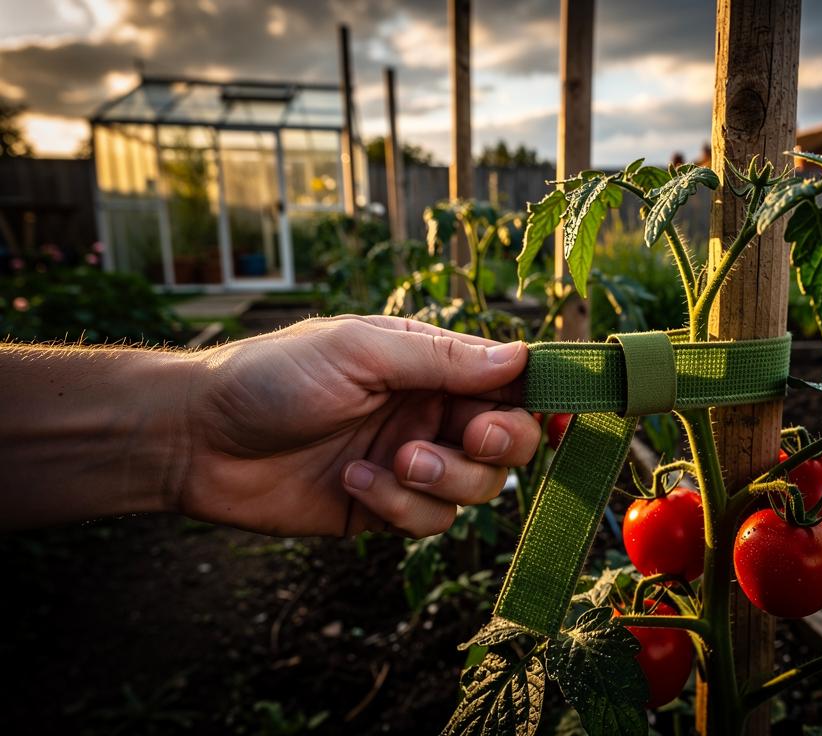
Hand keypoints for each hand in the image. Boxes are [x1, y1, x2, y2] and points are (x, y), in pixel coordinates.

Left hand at [181, 315, 538, 537]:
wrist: (200, 440)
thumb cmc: (275, 376)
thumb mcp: (361, 351)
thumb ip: (444, 359)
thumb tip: (522, 356)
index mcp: (431, 365)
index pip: (510, 381)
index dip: (544, 398)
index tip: (566, 416)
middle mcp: (431, 413)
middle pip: (510, 442)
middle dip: (500, 444)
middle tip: (472, 439)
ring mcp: (412, 464)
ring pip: (477, 489)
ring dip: (443, 480)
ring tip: (393, 462)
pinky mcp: (386, 510)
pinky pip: (430, 523)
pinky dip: (400, 507)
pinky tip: (354, 483)